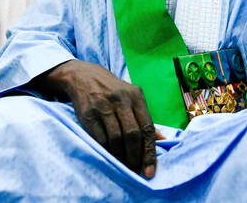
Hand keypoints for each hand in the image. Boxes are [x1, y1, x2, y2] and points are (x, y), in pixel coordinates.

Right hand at [36, 60, 156, 177]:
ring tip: (123, 166)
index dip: (149, 152)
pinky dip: (106, 151)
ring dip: (120, 156)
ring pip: (116, 138)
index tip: (149, 171)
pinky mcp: (87, 113)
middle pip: (132, 134)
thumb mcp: (131, 97)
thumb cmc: (112, 90)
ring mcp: (103, 106)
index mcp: (136, 95)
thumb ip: (145, 117)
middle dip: (135, 157)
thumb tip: (163, 139)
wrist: (83, 76)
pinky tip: (110, 156)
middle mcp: (121, 99)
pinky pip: (99, 138)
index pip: (147, 127)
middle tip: (134, 170)